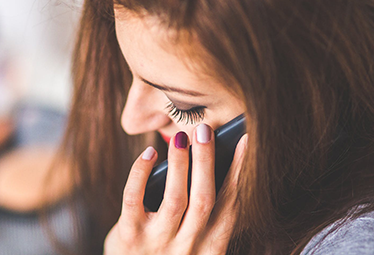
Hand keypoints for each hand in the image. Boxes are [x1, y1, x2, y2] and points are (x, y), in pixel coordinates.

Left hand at [104, 124, 247, 254]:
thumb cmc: (165, 252)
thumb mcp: (191, 241)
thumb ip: (200, 213)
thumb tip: (207, 159)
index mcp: (210, 247)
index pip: (229, 206)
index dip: (238, 172)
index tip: (244, 142)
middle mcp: (187, 247)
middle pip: (204, 200)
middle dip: (207, 162)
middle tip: (206, 130)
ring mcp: (157, 243)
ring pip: (174, 199)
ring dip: (179, 163)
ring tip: (181, 137)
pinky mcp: (128, 238)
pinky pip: (134, 199)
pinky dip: (141, 173)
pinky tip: (149, 154)